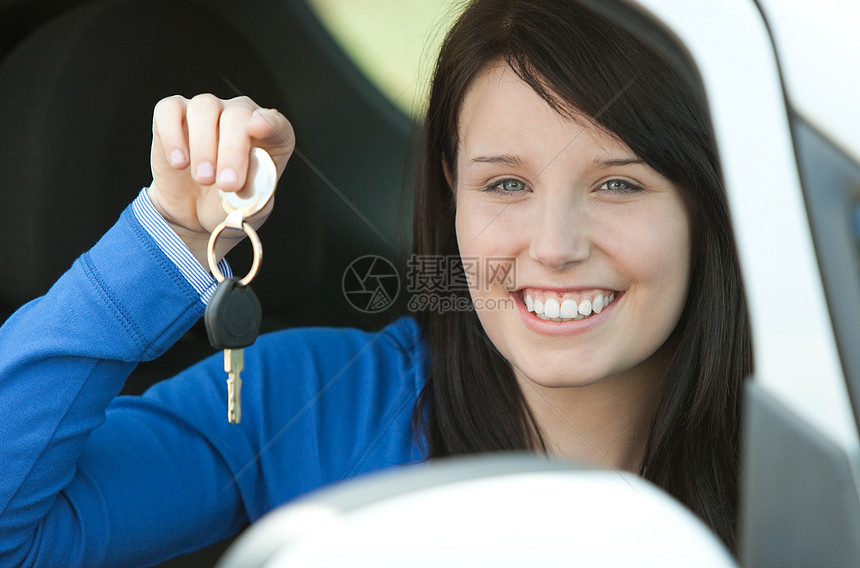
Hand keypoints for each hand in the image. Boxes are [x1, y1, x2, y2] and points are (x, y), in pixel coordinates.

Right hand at [148, 94, 294, 267]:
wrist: (193, 213)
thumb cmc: (228, 203)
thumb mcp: (249, 207)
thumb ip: (254, 193)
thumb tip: (246, 182)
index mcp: (268, 137)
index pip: (276, 123)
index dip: (269, 123)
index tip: (259, 128)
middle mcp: (239, 115)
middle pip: (238, 115)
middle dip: (232, 150)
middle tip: (228, 184)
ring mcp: (207, 110)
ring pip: (204, 108)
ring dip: (204, 145)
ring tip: (204, 178)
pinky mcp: (172, 114)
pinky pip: (170, 110)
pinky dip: (173, 135)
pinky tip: (179, 163)